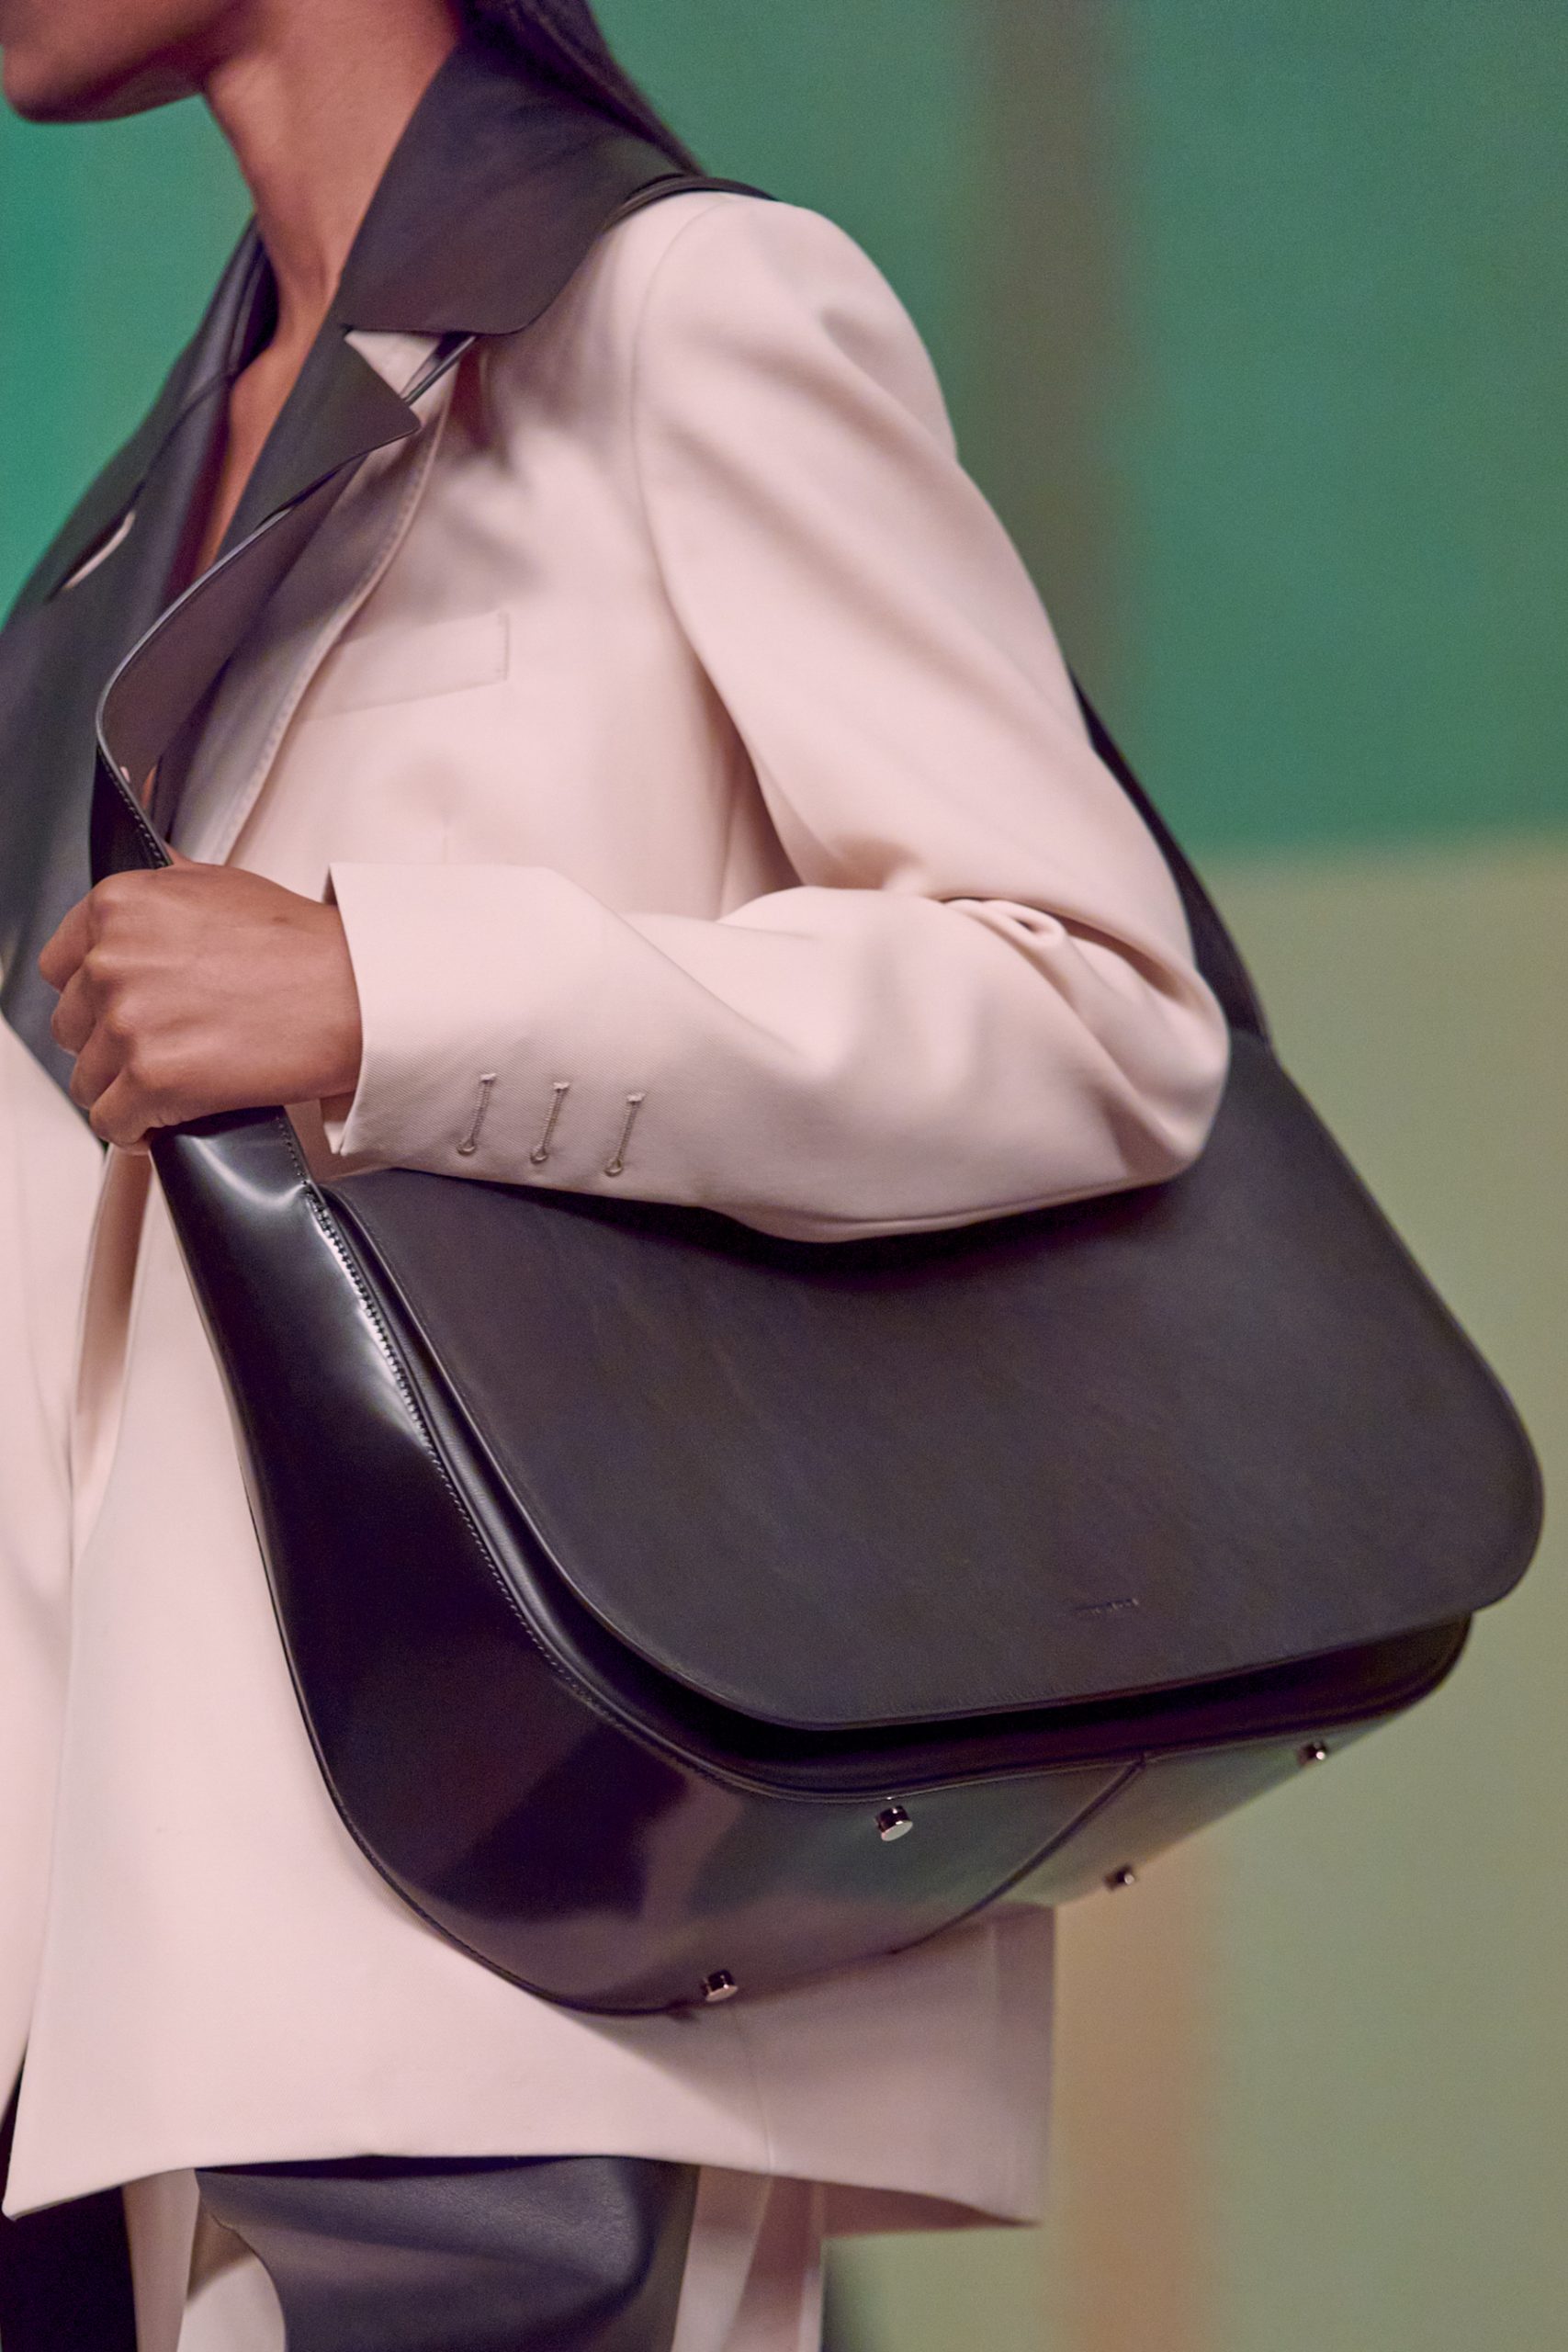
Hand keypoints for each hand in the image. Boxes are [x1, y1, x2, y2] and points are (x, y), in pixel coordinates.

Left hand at [39, 856, 362, 1148]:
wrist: (355, 993)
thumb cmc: (303, 946)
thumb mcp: (220, 885)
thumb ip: (162, 894)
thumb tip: (143, 899)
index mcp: (120, 907)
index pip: (60, 968)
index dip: (92, 999)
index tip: (115, 1014)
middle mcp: (113, 959)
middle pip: (72, 1028)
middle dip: (110, 1045)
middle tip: (159, 1050)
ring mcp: (128, 1021)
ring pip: (88, 1081)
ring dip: (124, 1091)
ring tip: (169, 1088)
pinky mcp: (152, 1078)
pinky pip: (112, 1123)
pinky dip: (135, 1131)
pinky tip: (166, 1121)